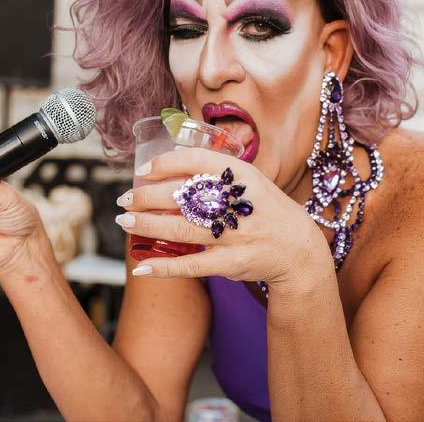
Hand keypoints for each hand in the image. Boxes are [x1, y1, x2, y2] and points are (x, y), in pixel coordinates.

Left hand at [116, 148, 331, 290]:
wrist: (299, 250)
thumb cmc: (265, 209)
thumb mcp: (250, 180)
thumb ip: (215, 170)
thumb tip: (170, 157)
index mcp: (243, 176)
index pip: (198, 160)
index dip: (165, 163)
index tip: (143, 171)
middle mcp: (238, 202)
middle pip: (183, 196)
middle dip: (146, 196)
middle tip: (125, 199)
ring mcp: (235, 235)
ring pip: (181, 228)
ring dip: (148, 225)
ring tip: (124, 221)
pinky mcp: (231, 263)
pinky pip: (191, 265)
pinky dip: (164, 266)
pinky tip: (141, 265)